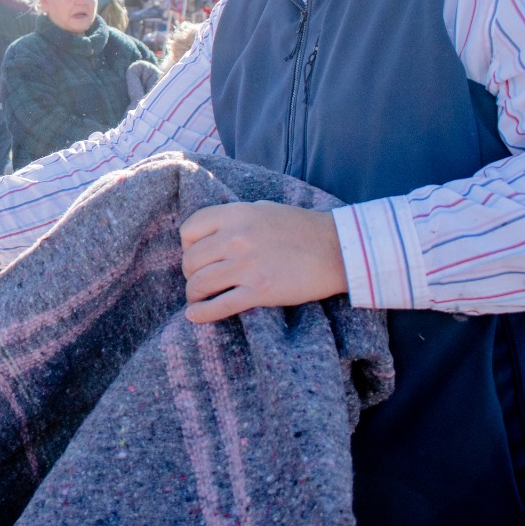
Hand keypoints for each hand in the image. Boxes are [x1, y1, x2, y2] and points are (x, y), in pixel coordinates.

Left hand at [178, 202, 346, 322]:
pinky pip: (219, 305)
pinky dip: (202, 313)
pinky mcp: (259, 291)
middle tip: (200, 280)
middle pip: (190, 260)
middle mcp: (236, 238)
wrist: (337, 249)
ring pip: (199, 284)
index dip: (187, 246)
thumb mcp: (264, 209)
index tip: (196, 255)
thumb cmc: (302, 228)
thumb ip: (236, 218)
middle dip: (190, 273)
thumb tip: (214, 231)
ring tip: (199, 299)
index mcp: (236, 214)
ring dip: (194, 294)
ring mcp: (247, 265)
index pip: (189, 230)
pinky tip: (195, 316)